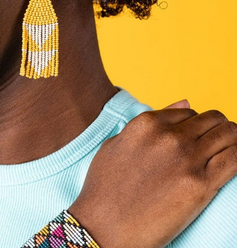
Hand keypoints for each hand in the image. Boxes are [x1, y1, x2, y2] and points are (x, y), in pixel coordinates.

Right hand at [68, 100, 236, 247]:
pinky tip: (234, 163)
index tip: (198, 137)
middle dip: (218, 129)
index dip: (196, 124)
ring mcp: (186, 158)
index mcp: (147, 123)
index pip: (189, 111)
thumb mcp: (117, 143)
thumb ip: (149, 124)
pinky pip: (235, 160)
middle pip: (212, 119)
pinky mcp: (201, 184)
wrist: (105, 225)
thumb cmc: (106, 186)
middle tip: (219, 144)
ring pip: (229, 134)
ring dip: (232, 140)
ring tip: (229, 152)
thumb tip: (185, 104)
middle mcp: (169, 135)